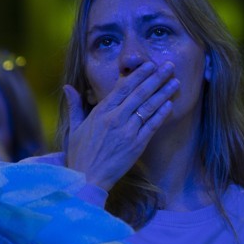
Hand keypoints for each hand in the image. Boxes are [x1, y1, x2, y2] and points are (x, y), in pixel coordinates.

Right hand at [64, 61, 178, 190]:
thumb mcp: (74, 128)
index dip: (138, 75)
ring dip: (163, 92)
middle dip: (156, 78)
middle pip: (139, 93)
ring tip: (175, 81)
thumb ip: (75, 106)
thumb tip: (68, 87)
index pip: (122, 88)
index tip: (150, 65)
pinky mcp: (136, 145)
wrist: (87, 178)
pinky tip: (169, 104)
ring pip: (149, 107)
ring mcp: (127, 131)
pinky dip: (161, 113)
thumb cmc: (79, 154)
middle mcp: (115, 119)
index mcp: (100, 112)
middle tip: (169, 66)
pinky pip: (152, 125)